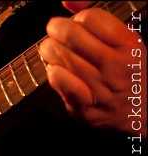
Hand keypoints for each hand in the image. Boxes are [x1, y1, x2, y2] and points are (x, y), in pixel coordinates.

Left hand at [39, 2, 146, 137]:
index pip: (90, 18)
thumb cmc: (128, 75)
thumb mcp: (124, 43)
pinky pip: (61, 83)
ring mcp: (101, 88)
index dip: (75, 19)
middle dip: (55, 30)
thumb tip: (69, 1)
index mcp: (129, 46)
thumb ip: (97, 21)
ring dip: (49, 51)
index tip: (73, 25)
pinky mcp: (85, 107)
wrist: (141, 113)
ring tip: (52, 52)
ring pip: (62, 57)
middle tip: (54, 33)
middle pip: (72, 35)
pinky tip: (55, 72)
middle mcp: (116, 66)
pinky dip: (52, 73)